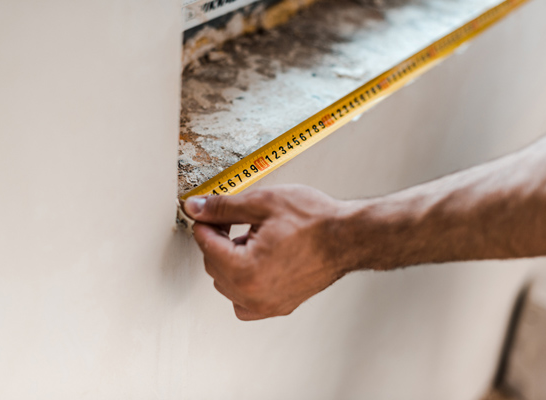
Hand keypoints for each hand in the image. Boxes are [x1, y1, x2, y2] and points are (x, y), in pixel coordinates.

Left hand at [184, 185, 352, 320]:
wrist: (348, 237)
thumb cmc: (314, 220)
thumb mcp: (263, 203)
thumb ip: (223, 208)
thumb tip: (196, 208)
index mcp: (244, 270)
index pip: (205, 245)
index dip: (205, 222)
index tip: (208, 212)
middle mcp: (253, 295)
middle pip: (213, 265)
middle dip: (217, 241)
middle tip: (231, 220)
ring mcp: (267, 305)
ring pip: (226, 284)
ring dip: (229, 261)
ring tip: (251, 238)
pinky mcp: (280, 306)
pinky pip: (245, 301)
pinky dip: (242, 283)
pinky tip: (255, 262)